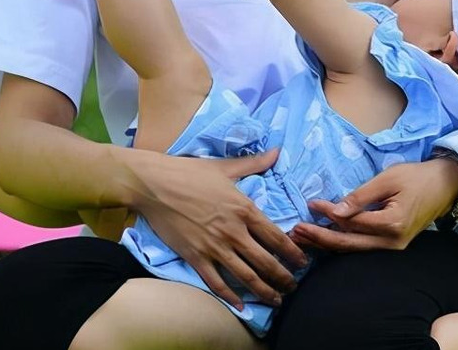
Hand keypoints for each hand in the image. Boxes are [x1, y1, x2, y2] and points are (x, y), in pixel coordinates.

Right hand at [131, 148, 306, 310]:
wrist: (153, 185)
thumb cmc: (189, 173)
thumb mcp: (226, 167)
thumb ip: (255, 163)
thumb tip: (277, 152)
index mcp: (244, 209)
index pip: (276, 236)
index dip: (293, 252)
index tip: (303, 261)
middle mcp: (233, 231)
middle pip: (266, 261)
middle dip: (283, 277)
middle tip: (293, 286)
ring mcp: (214, 247)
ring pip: (246, 276)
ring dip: (264, 290)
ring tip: (276, 299)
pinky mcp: (195, 257)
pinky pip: (216, 282)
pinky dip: (230, 296)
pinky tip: (241, 305)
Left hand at [291, 157, 457, 251]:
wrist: (446, 185)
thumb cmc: (417, 177)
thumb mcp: (388, 178)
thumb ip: (361, 196)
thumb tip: (335, 211)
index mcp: (391, 224)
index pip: (351, 222)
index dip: (328, 213)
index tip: (311, 204)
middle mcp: (391, 242)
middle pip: (348, 244)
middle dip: (319, 238)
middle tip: (295, 232)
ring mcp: (393, 248)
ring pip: (353, 250)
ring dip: (327, 243)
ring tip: (302, 238)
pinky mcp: (392, 246)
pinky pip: (362, 247)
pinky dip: (342, 242)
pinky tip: (325, 238)